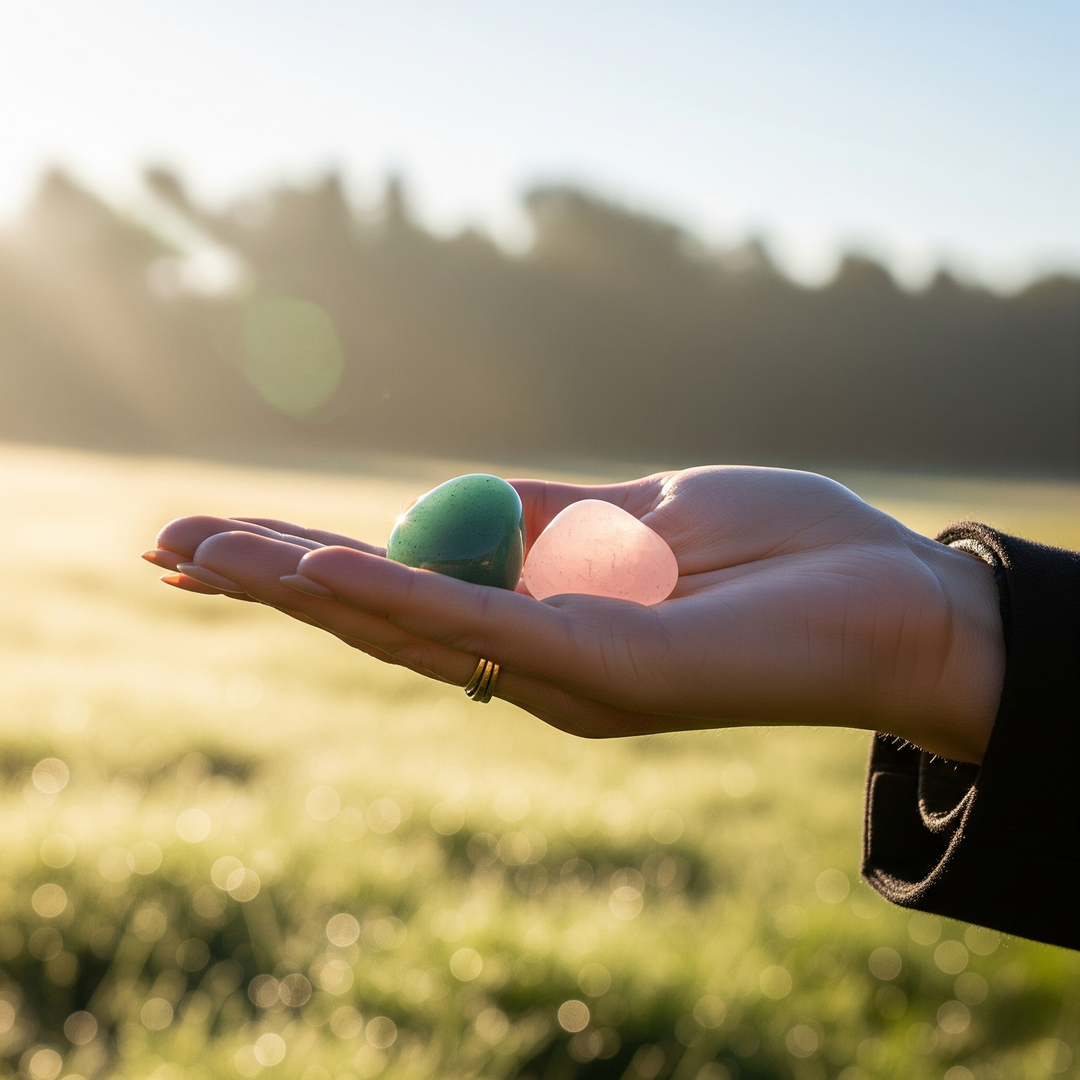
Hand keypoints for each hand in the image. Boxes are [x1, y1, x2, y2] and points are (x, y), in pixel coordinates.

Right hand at [145, 467, 1004, 762]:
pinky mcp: (615, 673)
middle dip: (270, 584)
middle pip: (382, 619)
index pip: (404, 590)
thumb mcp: (643, 512)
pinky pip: (490, 628)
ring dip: (306, 587)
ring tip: (209, 552)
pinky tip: (322, 564)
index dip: (309, 564)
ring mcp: (570, 677)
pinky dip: (402, 592)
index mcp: (544, 623)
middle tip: (165, 550)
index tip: (224, 537)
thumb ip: (553, 518)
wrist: (902, 600)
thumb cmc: (783, 552)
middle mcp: (539, 666)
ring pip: (412, 629)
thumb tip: (465, 500)